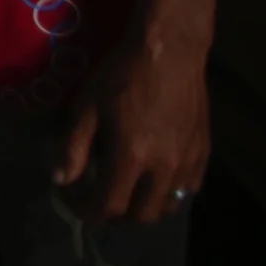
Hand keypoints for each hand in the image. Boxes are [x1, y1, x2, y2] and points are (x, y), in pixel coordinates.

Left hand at [55, 34, 211, 223]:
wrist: (169, 50)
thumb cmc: (123, 73)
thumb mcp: (88, 104)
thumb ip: (74, 146)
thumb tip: (61, 180)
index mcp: (132, 156)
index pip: (108, 205)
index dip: (87, 211)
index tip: (73, 202)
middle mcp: (163, 168)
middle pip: (141, 216)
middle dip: (117, 215)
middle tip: (101, 199)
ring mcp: (187, 162)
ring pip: (169, 207)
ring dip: (145, 207)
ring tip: (129, 192)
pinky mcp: (203, 152)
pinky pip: (189, 189)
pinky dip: (171, 193)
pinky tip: (158, 178)